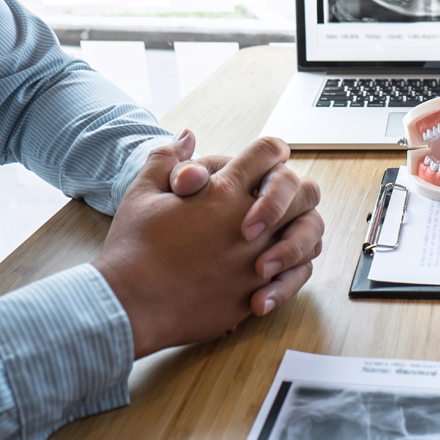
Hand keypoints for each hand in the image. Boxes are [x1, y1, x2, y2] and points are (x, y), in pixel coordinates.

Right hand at [94, 137, 321, 357]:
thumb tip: (187, 135)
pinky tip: (277, 265)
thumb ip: (168, 159)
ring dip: (300, 227)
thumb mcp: (142, 192)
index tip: (267, 159)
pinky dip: (294, 267)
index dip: (271, 151)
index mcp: (224, 191)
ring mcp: (259, 258)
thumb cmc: (133, 247)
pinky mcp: (258, 291)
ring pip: (310, 232)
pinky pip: (297, 274)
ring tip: (282, 231)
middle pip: (302, 190)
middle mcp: (251, 222)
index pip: (268, 152)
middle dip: (295, 188)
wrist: (129, 304)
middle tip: (280, 196)